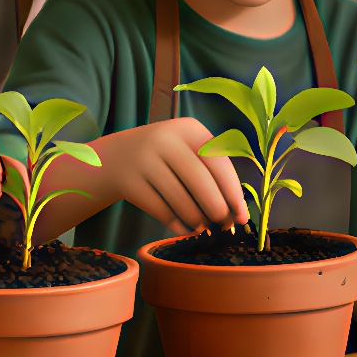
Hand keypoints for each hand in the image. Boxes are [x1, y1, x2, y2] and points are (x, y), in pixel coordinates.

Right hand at [80, 118, 244, 234]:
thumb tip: (235, 211)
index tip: (242, 216)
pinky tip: (183, 228)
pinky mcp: (129, 182)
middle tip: (222, 224)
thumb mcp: (186, 150)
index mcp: (188, 128)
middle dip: (216, 209)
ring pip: (180, 199)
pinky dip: (176, 224)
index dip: (234, 192)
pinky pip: (160, 210)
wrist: (113, 158)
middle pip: (201, 182)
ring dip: (196, 219)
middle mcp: (165, 139)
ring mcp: (144, 160)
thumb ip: (211, 173)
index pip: (219, 163)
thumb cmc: (164, 158)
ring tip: (202, 226)